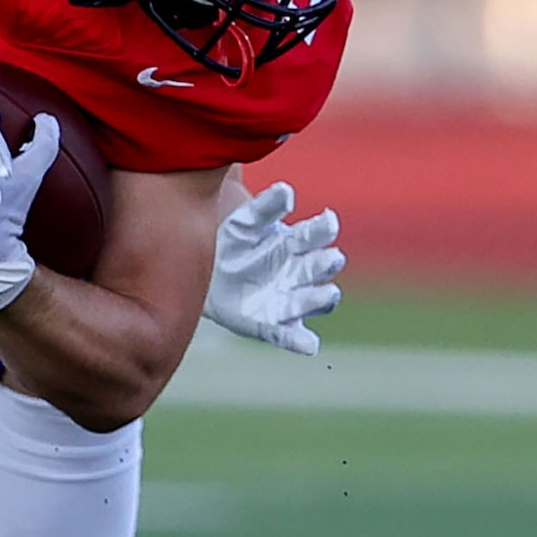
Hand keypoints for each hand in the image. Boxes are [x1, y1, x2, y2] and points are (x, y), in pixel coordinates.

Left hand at [204, 180, 342, 354]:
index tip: (327, 219)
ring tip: (327, 294)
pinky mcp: (273, 324)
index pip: (315, 235)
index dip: (322, 229)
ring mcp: (289, 299)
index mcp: (295, 244)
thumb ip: (266, 207)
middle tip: (330, 258)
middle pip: (319, 268)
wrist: (205, 274)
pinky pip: (288, 334)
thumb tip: (286, 191)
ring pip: (312, 300)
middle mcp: (299, 272)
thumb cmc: (234, 243)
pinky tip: (309, 346)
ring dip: (321, 299)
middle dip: (325, 264)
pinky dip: (300, 341)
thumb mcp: (245, 223)